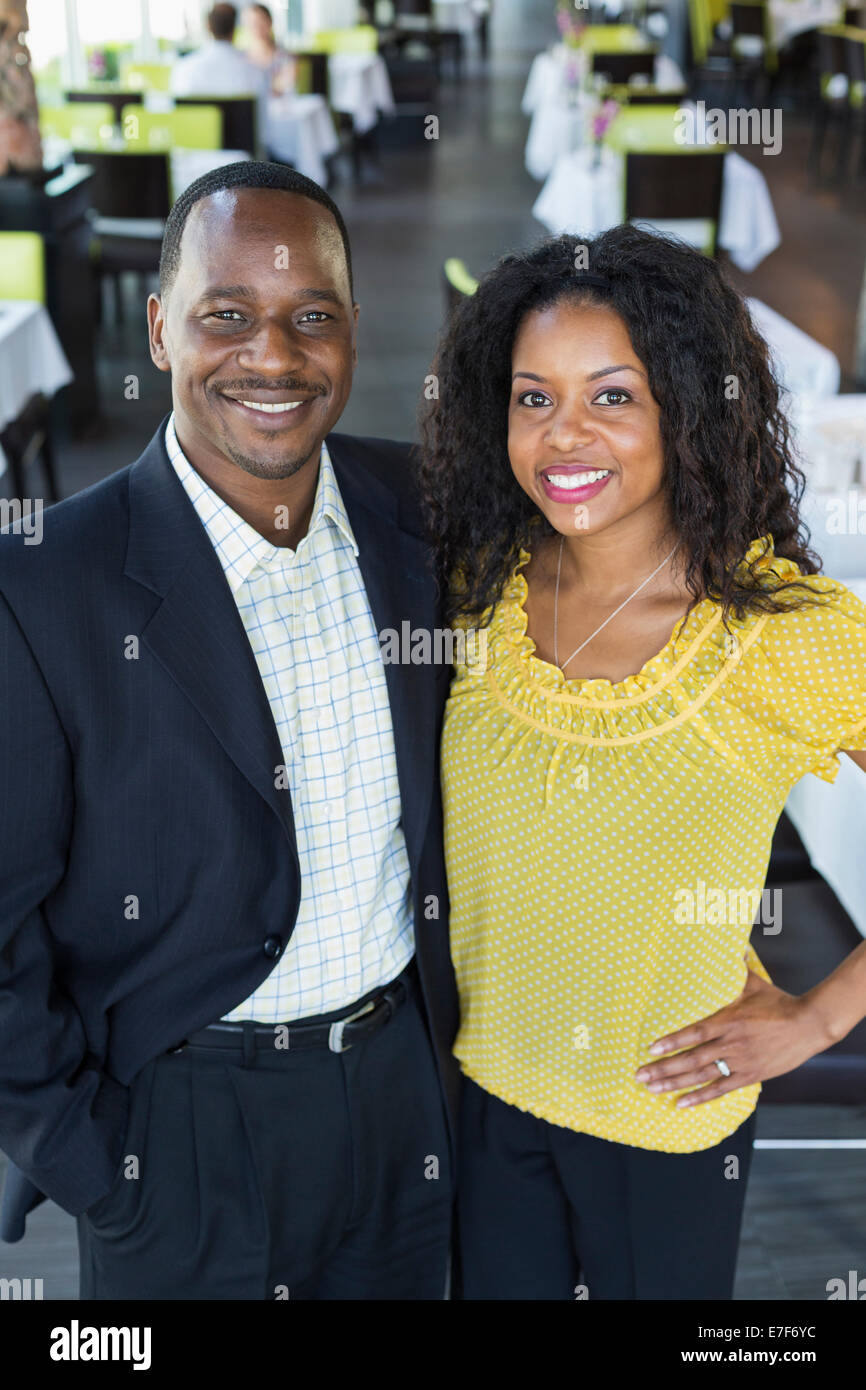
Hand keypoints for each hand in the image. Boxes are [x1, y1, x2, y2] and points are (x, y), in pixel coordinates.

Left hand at [634, 965, 832, 1106]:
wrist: (809, 1025)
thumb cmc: (778, 1002)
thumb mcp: (752, 983)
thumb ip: (733, 968)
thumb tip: (727, 943)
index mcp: (728, 1020)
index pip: (694, 1033)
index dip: (671, 1042)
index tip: (650, 1049)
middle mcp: (731, 1043)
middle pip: (691, 1059)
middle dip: (663, 1068)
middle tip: (639, 1075)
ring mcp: (740, 1062)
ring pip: (701, 1077)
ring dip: (674, 1083)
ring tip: (651, 1089)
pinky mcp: (750, 1075)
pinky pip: (720, 1089)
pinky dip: (700, 1098)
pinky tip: (681, 1104)